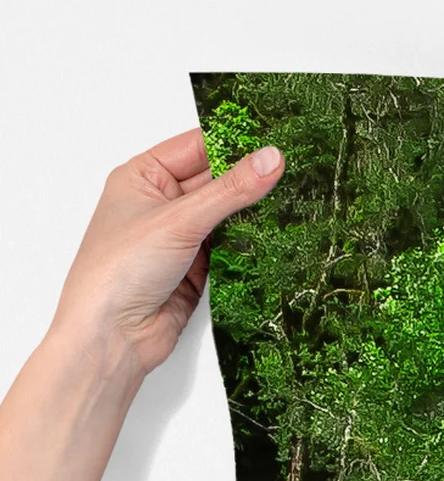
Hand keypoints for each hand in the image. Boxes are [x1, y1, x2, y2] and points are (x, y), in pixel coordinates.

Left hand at [49, 128, 283, 376]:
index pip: (198, 147)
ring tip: (294, 205)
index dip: (235, 144)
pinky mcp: (198, 270)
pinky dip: (251, 248)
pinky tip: (276, 241)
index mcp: (143, 177)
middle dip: (249, 182)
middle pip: (216, 182)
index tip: (275, 143)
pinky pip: (232, 251)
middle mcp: (161, 204)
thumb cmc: (120, 270)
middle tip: (293, 174)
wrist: (113, 337)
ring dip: (253, 218)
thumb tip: (271, 159)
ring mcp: (181, 238)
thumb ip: (230, 191)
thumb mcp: (180, 220)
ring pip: (228, 218)